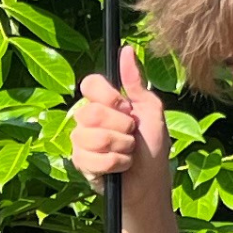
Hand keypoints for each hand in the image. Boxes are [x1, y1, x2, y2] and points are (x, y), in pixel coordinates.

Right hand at [69, 46, 169, 208]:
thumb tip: (126, 50)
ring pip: (91, 136)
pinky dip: (115, 163)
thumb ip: (135, 82)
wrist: (150, 182)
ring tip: (127, 153)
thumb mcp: (150, 109)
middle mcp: (88, 120)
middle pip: (90, 112)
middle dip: (120, 126)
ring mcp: (81, 141)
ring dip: (120, 146)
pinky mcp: (80, 163)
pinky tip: (120, 167)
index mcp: (104, 103)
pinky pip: (93, 158)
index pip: (90, 84)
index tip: (123, 106)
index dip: (107, 95)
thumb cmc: (153, 147)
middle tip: (131, 134)